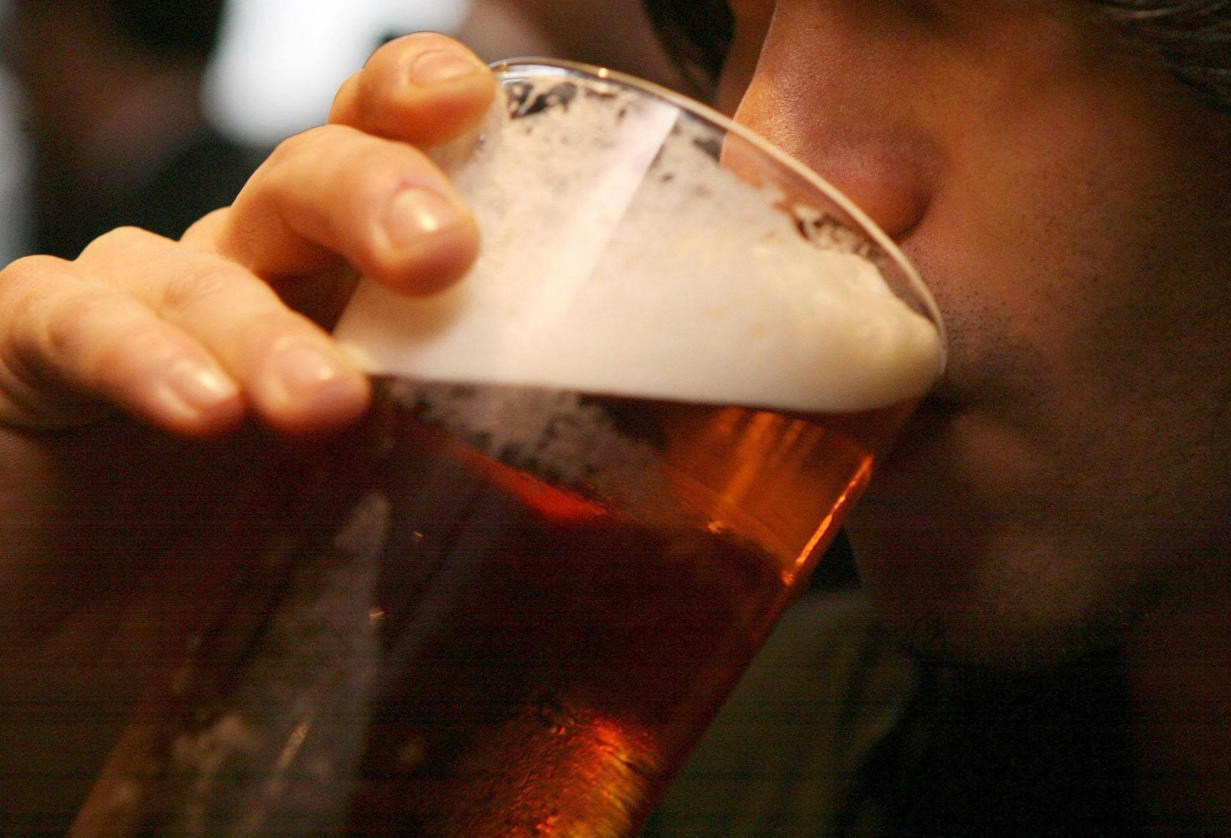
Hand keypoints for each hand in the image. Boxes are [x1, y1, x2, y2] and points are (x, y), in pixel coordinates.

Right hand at [0, 34, 498, 823]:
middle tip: (440, 257)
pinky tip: (199, 413)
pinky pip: (77, 323)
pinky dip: (140, 359)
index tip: (473, 100)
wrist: (68, 608)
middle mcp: (247, 270)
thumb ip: (489, 467)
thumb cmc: (241, 549)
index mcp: (338, 287)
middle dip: (375, 193)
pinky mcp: (29, 346)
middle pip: (307, 178)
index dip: (419, 110)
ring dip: (269, 328)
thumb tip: (650, 468)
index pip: (384, 158)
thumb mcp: (384, 503)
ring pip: (206, 264)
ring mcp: (136, 299)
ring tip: (326, 405)